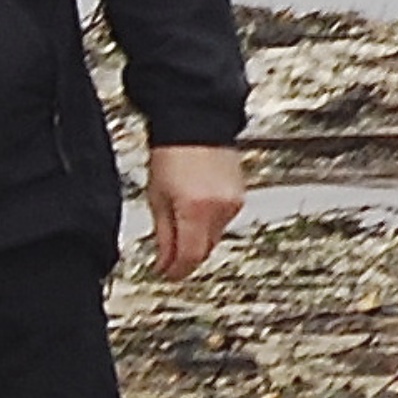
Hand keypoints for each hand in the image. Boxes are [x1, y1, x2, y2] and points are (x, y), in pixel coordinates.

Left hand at [140, 142, 243, 280]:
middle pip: (204, 250)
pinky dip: (209, 223)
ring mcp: (233, 203)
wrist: (195, 123)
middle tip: (168, 258)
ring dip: (197, 238)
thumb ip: (163, 234)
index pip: (190, 257)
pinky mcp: (239, 196)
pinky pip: (223, 221)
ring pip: (215, 237)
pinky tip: (195, 209)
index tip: (164, 274)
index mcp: (195, 210)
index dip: (176, 271)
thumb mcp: (157, 197)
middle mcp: (219, 209)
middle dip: (186, 257)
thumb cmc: (171, 154)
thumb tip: (164, 263)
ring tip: (179, 223)